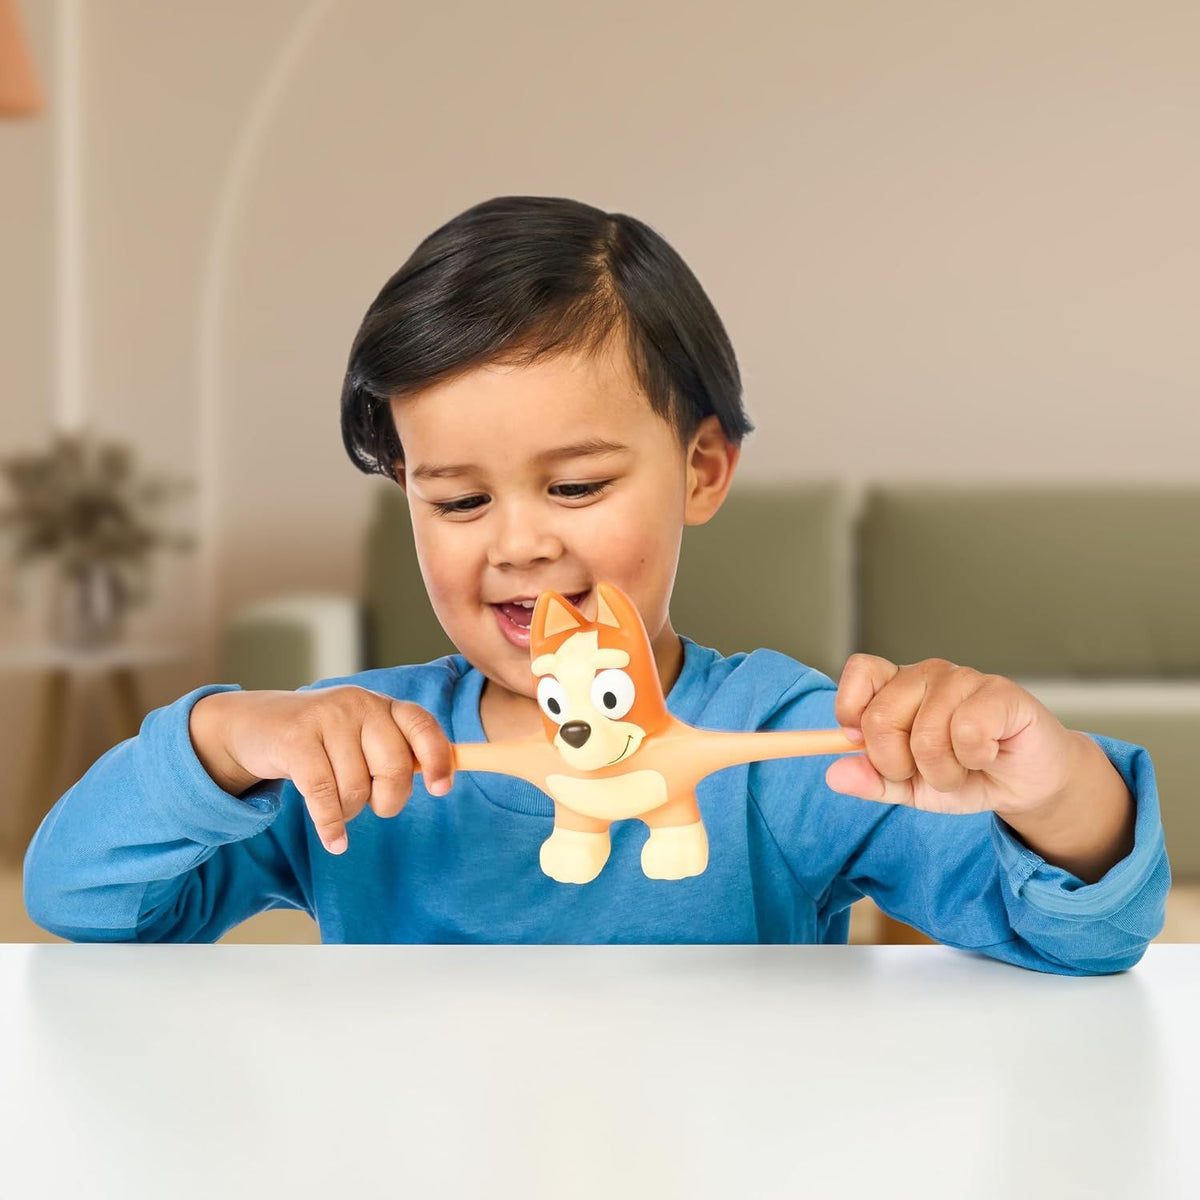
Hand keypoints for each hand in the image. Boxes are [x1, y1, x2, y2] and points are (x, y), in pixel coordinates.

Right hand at [189, 687, 455, 853]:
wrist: (253, 725)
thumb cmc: (321, 740)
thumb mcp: (361, 736)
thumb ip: (398, 752)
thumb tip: (442, 779)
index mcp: (383, 705)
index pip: (422, 726)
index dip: (437, 759)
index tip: (441, 789)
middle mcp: (359, 706)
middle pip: (395, 767)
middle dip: (388, 799)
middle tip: (373, 804)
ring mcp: (326, 719)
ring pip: (356, 787)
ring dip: (348, 810)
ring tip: (336, 802)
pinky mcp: (295, 741)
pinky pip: (324, 795)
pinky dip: (331, 825)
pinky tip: (335, 841)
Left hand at [825, 655, 1080, 817]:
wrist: (1026, 785)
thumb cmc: (966, 775)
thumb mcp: (909, 787)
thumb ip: (871, 779)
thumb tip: (834, 774)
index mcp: (898, 686)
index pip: (860, 671)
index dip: (851, 710)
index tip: (863, 744)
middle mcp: (927, 674)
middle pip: (880, 718)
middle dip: (898, 765)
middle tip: (927, 771)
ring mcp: (964, 679)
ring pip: (925, 734)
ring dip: (943, 772)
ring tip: (963, 768)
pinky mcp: (1002, 692)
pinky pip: (967, 731)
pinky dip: (974, 758)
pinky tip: (989, 753)